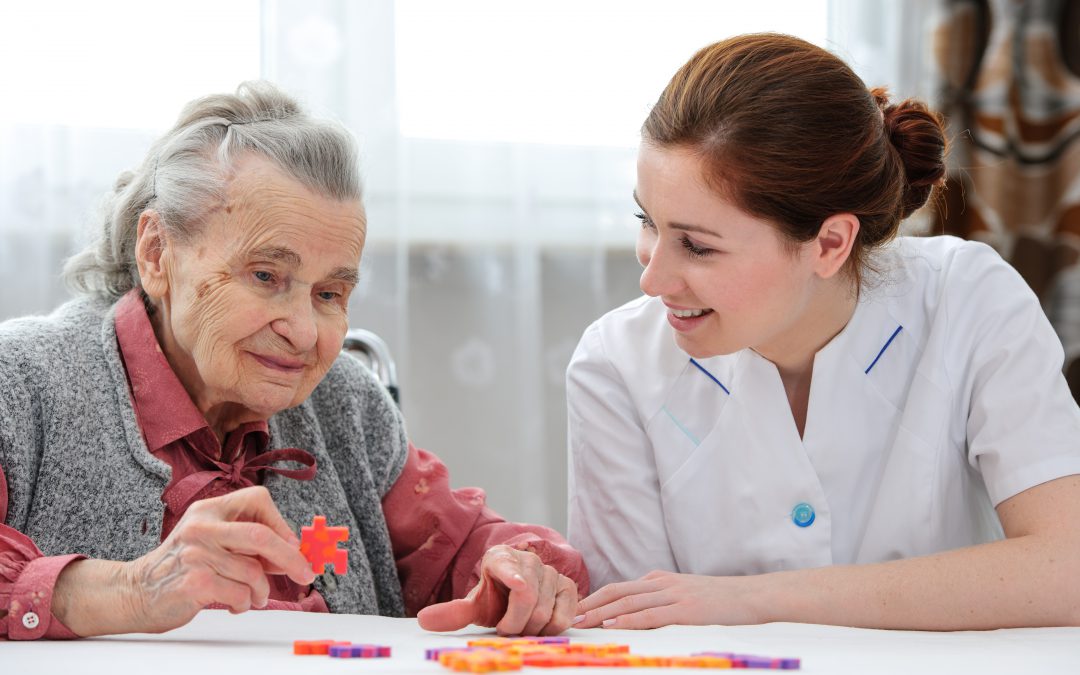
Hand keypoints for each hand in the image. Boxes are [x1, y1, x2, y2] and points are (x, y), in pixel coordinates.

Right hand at [54, 486, 315, 635]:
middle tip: (306, 573)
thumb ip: (246, 542)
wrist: (134, 593)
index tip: (293, 545)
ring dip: (261, 592)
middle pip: (261, 536)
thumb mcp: (210, 541)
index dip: (281, 523)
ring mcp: (196, 554)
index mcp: (209, 510)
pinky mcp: (194, 582)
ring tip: (252, 597)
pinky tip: (233, 605)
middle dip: (291, 557)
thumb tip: (295, 552)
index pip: (258, 499)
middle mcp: (202, 526)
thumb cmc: (181, 568)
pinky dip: (244, 603)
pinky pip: (239, 594)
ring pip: (253, 572)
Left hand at [416, 545, 578, 635]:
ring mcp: (551, 571)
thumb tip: (424, 620)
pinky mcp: (568, 585)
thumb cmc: (495, 598)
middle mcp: (528, 560)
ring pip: (545, 611)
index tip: (517, 586)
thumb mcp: (474, 605)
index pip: (506, 566)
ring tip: (522, 625)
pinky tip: (541, 624)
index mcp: (499, 558)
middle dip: (514, 624)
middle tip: (507, 628)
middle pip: (527, 600)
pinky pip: (564, 615)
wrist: (516, 594)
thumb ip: (453, 613)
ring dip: (532, 629)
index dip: (512, 576)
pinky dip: (552, 628)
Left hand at [573, 570, 766, 628]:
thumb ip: (660, 599)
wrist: (753, 596)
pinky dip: (629, 619)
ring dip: (602, 613)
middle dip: (590, 604)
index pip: (619, 588)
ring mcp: (674, 595)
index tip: (575, 609)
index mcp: (659, 580)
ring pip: (628, 602)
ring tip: (582, 622)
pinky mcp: (686, 610)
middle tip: (569, 616)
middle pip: (617, 592)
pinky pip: (651, 614)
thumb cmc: (720, 601)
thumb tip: (634, 612)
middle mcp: (662, 584)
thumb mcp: (685, 594)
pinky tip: (614, 624)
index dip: (595, 598)